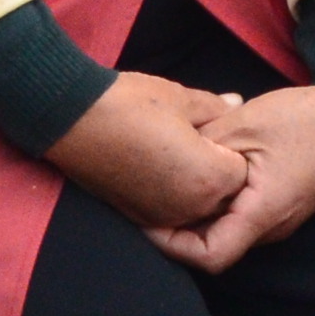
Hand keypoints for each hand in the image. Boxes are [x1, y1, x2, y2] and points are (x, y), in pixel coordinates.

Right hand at [47, 69, 248, 235]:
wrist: (69, 119)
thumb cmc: (128, 103)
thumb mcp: (180, 99)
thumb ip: (216, 108)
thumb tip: (237, 104)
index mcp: (210, 178)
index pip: (245, 172)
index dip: (233, 148)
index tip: (214, 130)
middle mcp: (191, 207)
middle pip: (227, 197)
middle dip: (221, 173)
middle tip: (200, 142)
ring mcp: (164, 216)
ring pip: (201, 210)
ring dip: (199, 188)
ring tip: (180, 155)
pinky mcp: (140, 217)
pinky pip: (174, 215)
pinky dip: (176, 197)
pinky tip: (161, 169)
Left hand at [155, 82, 314, 274]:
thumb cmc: (304, 119)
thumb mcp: (241, 126)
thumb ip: (201, 150)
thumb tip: (163, 164)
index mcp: (263, 214)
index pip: (210, 258)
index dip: (171, 245)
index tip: (145, 217)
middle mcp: (273, 226)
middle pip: (213, 245)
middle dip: (177, 226)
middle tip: (144, 194)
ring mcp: (279, 216)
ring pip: (226, 228)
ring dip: (197, 210)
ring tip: (167, 179)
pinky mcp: (281, 202)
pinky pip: (240, 213)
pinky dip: (215, 199)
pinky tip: (200, 168)